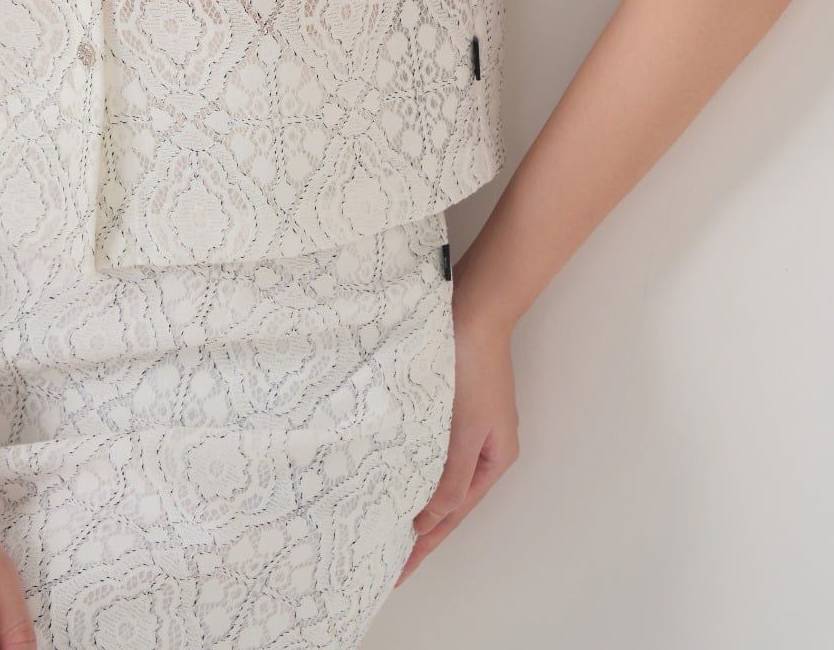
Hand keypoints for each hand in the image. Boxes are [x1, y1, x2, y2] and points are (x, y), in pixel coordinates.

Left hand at [393, 272, 519, 588]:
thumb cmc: (473, 365)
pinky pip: (428, 449)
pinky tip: (393, 474)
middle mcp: (482, 447)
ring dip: (413, 500)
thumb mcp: (466, 429)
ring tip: (386, 525)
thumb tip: (431, 521)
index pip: (452, 515)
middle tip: (388, 561)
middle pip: (446, 502)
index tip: (398, 572)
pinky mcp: (448, 405)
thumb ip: (451, 477)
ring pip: (435, 476)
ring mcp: (465, 426)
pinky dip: (412, 468)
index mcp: (493, 458)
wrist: (473, 309)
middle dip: (420, 532)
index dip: (425, 545)